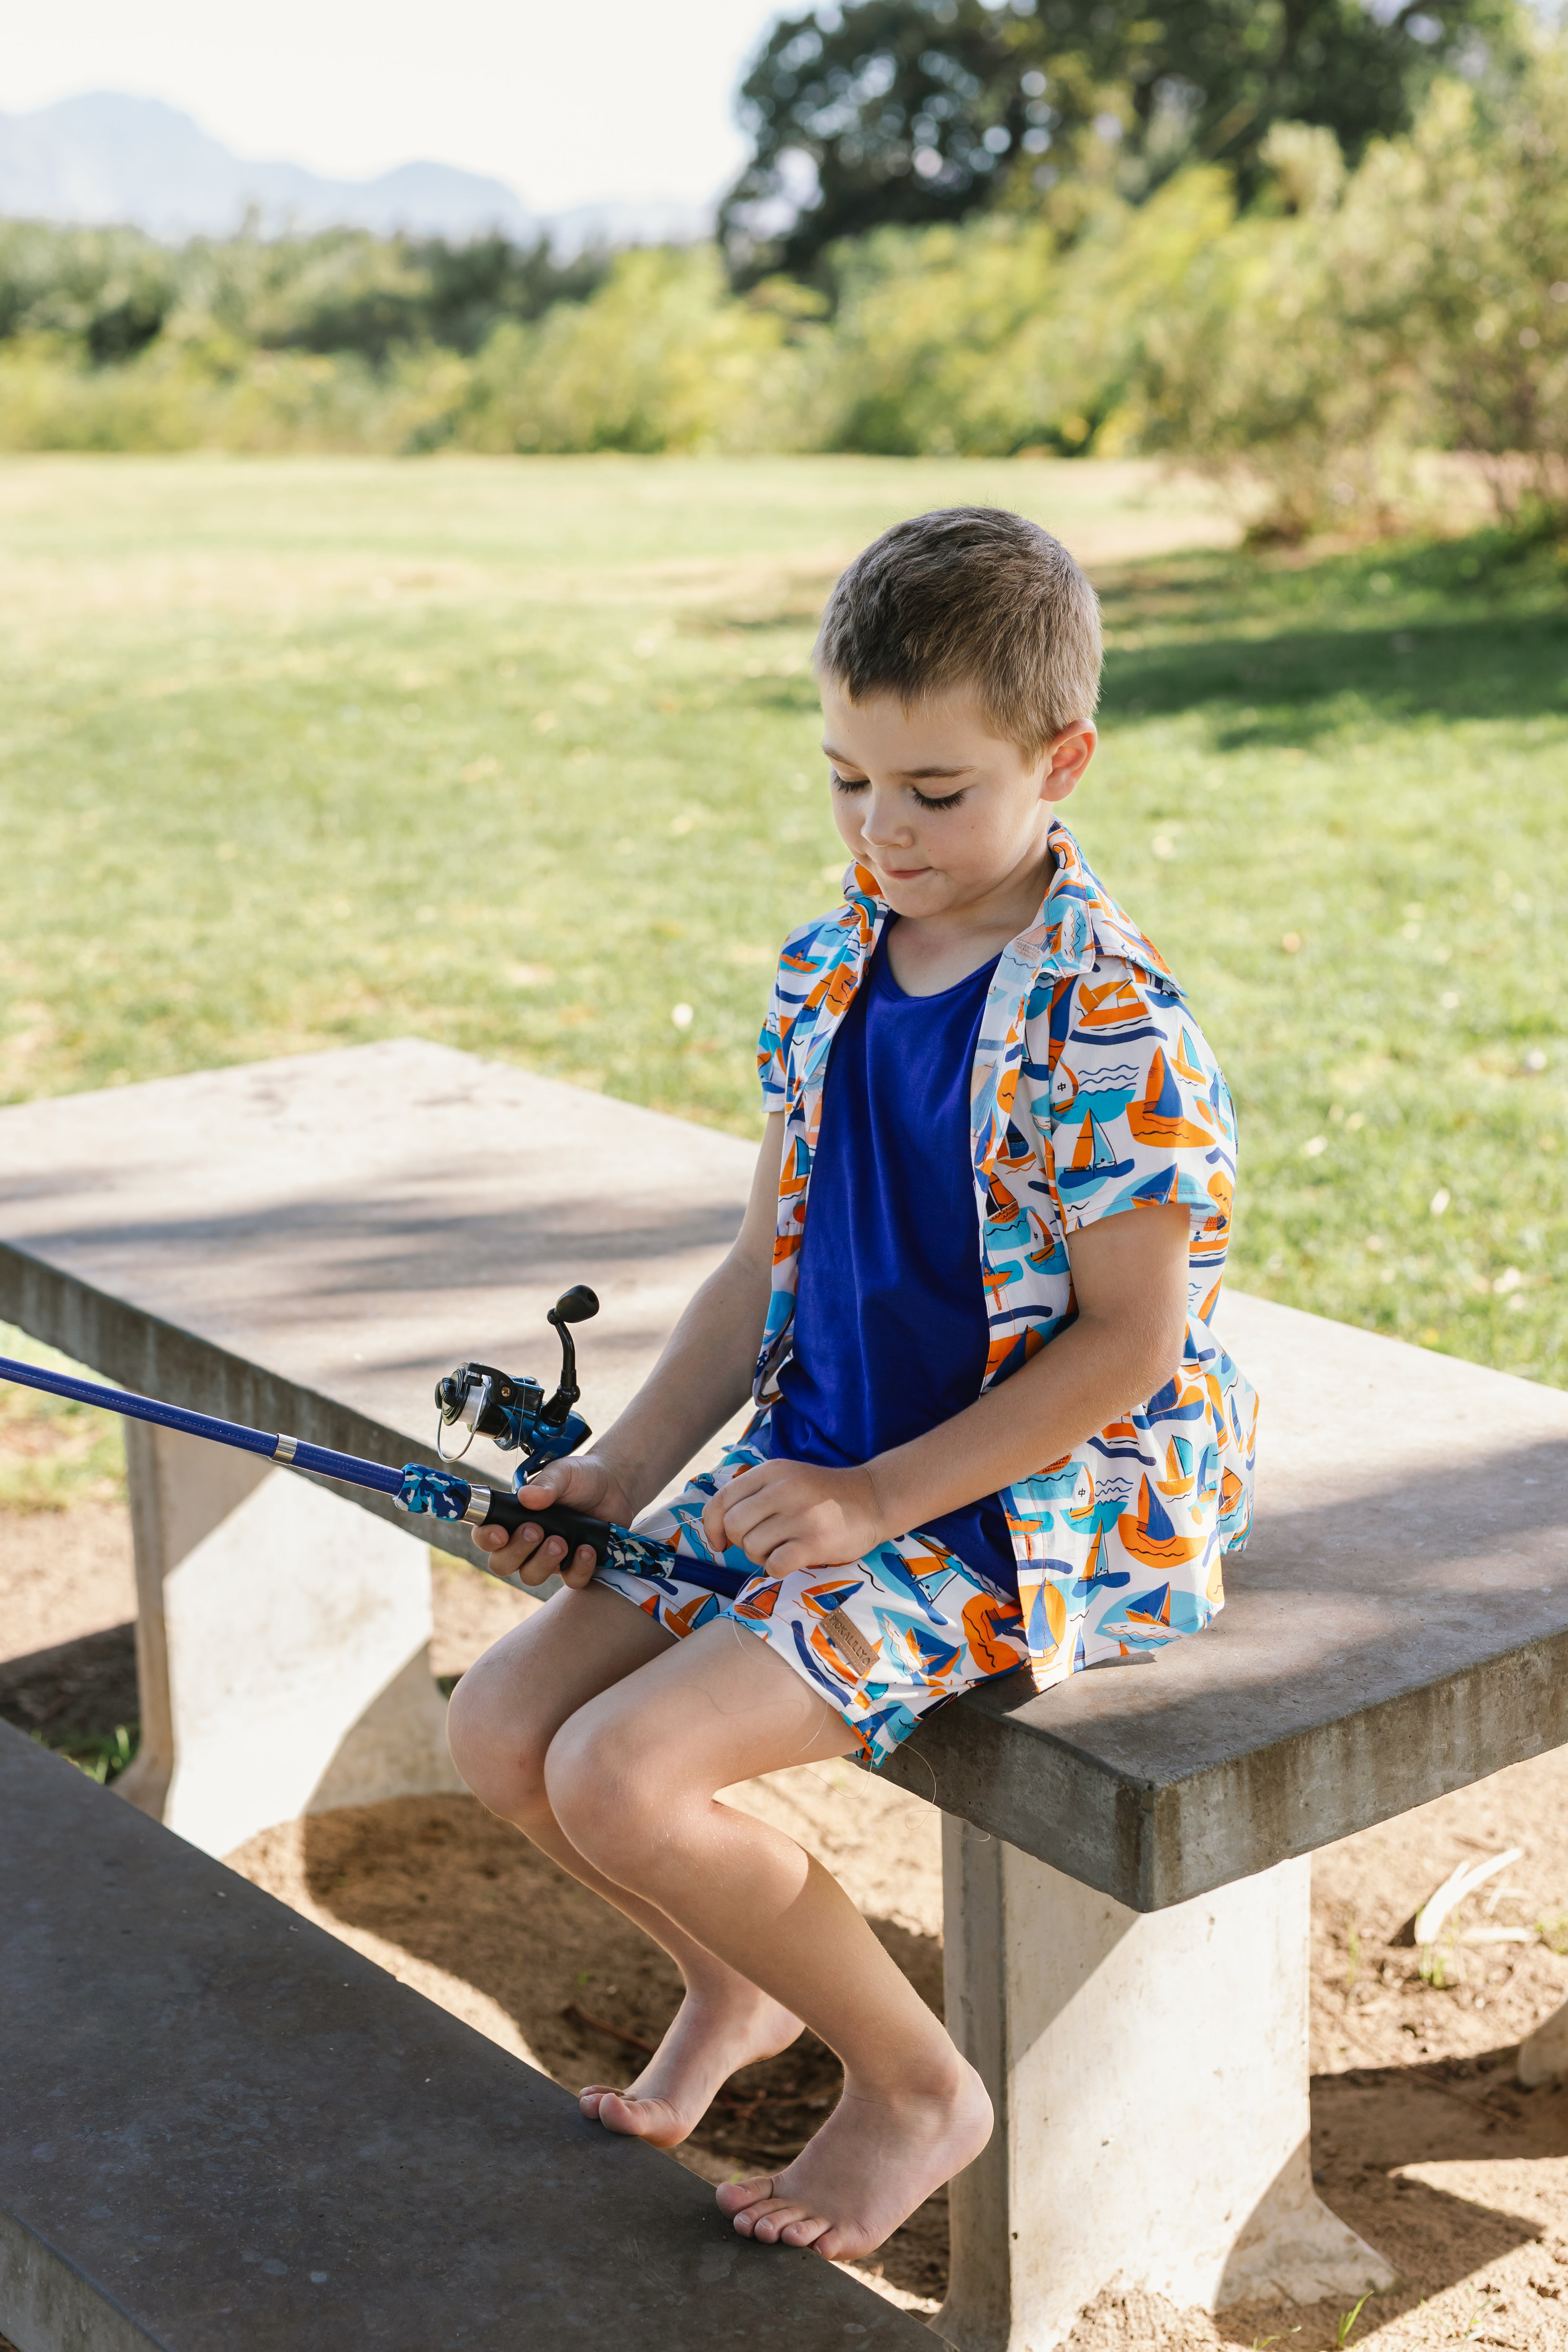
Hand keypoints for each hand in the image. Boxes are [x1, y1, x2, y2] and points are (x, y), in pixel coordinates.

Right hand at [471, 1452, 636, 1592]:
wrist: (614, 1486)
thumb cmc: (579, 1478)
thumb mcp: (563, 1473)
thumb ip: (546, 1484)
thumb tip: (527, 1497)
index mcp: (514, 1518)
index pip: (486, 1536)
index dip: (486, 1539)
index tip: (500, 1533)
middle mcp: (526, 1542)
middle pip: (502, 1564)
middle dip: (516, 1551)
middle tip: (535, 1531)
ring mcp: (549, 1557)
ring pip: (531, 1576)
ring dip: (543, 1562)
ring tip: (561, 1541)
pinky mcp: (575, 1566)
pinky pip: (570, 1580)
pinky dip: (578, 1568)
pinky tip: (587, 1549)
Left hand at [700, 1456, 884, 1578]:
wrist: (874, 1498)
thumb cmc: (824, 1495)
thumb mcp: (787, 1479)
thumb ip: (755, 1493)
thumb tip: (718, 1527)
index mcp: (771, 1472)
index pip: (722, 1499)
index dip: (711, 1526)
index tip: (720, 1542)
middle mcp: (783, 1490)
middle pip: (734, 1526)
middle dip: (740, 1542)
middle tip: (762, 1543)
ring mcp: (800, 1515)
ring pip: (752, 1547)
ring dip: (761, 1557)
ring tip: (782, 1549)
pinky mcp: (816, 1541)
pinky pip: (775, 1565)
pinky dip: (777, 1569)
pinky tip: (792, 1560)